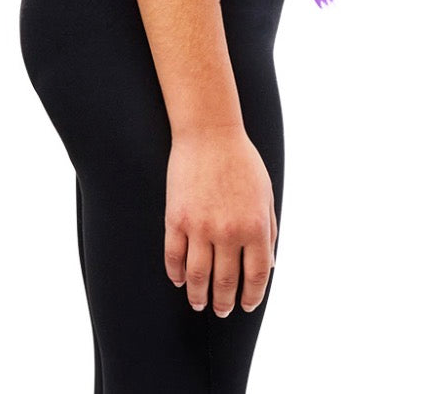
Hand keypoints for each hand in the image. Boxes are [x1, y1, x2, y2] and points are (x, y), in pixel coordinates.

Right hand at [164, 127, 277, 316]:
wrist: (209, 132)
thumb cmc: (242, 161)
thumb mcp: (265, 195)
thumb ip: (269, 231)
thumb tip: (268, 265)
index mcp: (255, 227)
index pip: (257, 276)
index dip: (252, 296)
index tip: (246, 305)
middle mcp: (229, 231)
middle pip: (226, 282)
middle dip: (224, 302)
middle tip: (221, 310)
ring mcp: (200, 227)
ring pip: (198, 277)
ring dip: (198, 296)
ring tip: (198, 303)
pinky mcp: (177, 219)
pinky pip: (174, 257)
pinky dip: (176, 273)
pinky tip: (180, 280)